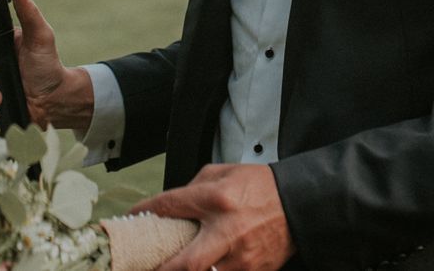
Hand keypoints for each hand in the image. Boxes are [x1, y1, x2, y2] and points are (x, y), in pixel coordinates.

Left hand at [129, 163, 293, 270]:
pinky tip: (203, 266)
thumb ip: (195, 186)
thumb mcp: (225, 173)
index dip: (146, 212)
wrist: (300, 203)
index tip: (132, 218)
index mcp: (219, 199)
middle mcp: (228, 231)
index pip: (172, 205)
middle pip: (186, 264)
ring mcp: (242, 258)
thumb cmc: (261, 186)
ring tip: (171, 267)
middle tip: (146, 268)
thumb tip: (172, 204)